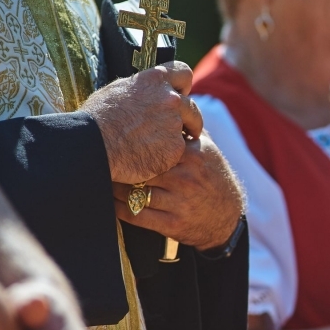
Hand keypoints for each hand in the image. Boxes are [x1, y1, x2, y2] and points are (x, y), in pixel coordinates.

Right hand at [83, 61, 203, 183]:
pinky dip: (169, 155)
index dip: (184, 86)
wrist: (93, 145)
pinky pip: (179, 150)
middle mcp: (170, 99)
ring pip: (187, 130)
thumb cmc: (97, 117)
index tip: (181, 95)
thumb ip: (140, 88)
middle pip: (192, 107)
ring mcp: (175, 123)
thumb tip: (146, 89)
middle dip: (189, 117)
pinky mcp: (176, 147)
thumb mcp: (117, 90)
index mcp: (155, 80)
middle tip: (183, 128)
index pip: (184, 73)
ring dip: (178, 136)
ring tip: (162, 145)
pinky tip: (153, 157)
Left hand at [113, 132, 244, 249]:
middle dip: (121, 165)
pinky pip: (137, 216)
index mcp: (193, 155)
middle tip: (101, 159)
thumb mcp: (208, 151)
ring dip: (115, 188)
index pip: (155, 145)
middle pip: (141, 168)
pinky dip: (119, 209)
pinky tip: (111, 201)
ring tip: (103, 179)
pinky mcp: (173, 224)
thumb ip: (187, 131)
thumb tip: (166, 106)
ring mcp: (180, 202)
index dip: (132, 144)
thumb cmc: (212, 177)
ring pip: (135, 193)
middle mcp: (187, 178)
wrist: (228, 217)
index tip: (115, 140)